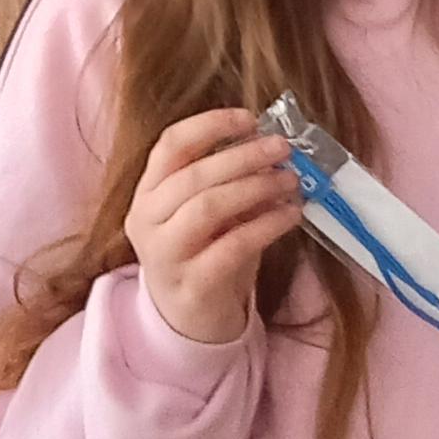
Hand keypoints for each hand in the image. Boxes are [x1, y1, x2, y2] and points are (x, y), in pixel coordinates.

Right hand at [126, 110, 300, 344]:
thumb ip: (231, 180)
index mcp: (148, 193)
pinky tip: (291, 215)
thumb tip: (275, 148)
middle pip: (193, 175)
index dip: (211, 125)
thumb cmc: (204, 253)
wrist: (189, 320)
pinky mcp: (193, 284)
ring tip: (291, 182)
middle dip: (243, 156)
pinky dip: (267, 225)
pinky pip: (232, 246)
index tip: (251, 118)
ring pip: (207, 207)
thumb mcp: (211, 212)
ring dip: (256, 188)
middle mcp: (147, 220)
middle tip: (283, 149)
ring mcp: (165, 255)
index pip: (171, 145)